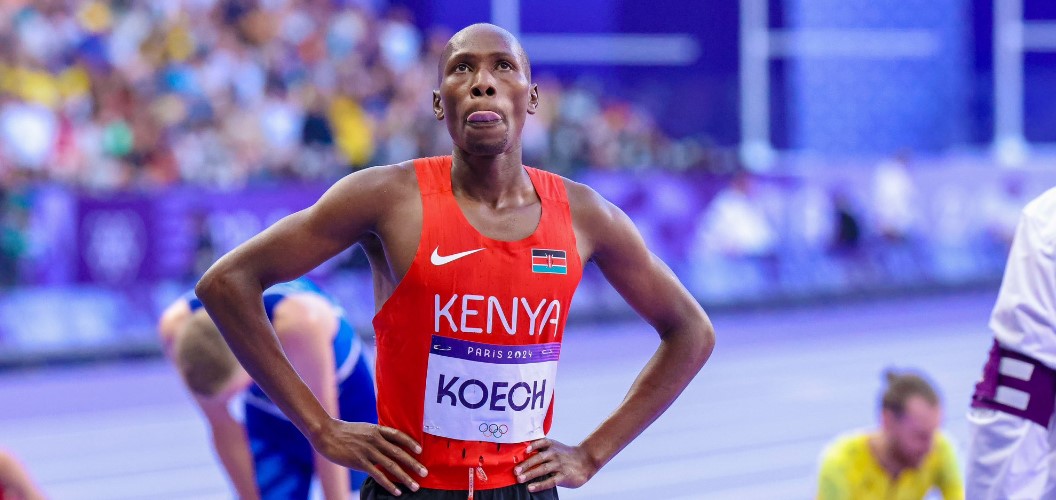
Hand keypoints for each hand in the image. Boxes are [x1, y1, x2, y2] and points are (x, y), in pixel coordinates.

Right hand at [311, 418, 427, 496]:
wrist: (326, 434)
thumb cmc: (345, 432)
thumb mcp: (364, 429)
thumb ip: (377, 435)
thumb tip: (389, 443)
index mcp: (377, 430)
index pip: (398, 435)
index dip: (410, 442)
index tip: (420, 450)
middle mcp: (375, 440)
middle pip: (399, 453)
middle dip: (414, 464)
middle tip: (425, 473)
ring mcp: (368, 452)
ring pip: (391, 466)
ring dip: (405, 477)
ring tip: (415, 485)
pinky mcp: (360, 462)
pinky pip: (378, 475)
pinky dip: (389, 484)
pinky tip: (397, 491)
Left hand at [514, 438, 597, 492]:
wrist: (586, 460)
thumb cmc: (566, 455)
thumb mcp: (556, 447)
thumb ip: (543, 450)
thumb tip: (523, 455)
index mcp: (552, 445)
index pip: (541, 443)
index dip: (532, 445)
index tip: (524, 450)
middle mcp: (555, 454)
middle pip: (539, 458)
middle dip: (526, 464)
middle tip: (515, 471)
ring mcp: (559, 465)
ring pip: (543, 469)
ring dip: (530, 474)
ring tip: (520, 479)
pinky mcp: (563, 476)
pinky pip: (550, 481)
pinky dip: (540, 484)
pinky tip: (531, 487)